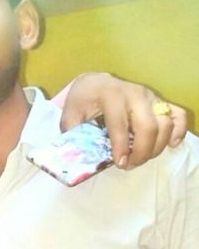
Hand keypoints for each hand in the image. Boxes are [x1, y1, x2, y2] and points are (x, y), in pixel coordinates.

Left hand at [60, 73, 187, 168]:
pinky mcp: (160, 101)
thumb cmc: (83, 102)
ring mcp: (151, 97)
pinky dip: (179, 131)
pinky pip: (178, 115)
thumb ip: (75, 135)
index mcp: (111, 95)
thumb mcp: (70, 116)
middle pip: (148, 126)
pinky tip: (169, 145)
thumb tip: (82, 157)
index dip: (121, 147)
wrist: (96, 83)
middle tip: (128, 165)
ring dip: (156, 147)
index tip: (119, 164)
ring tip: (140, 158)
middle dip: (141, 152)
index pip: (120, 123)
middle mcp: (135, 93)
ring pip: (165, 124)